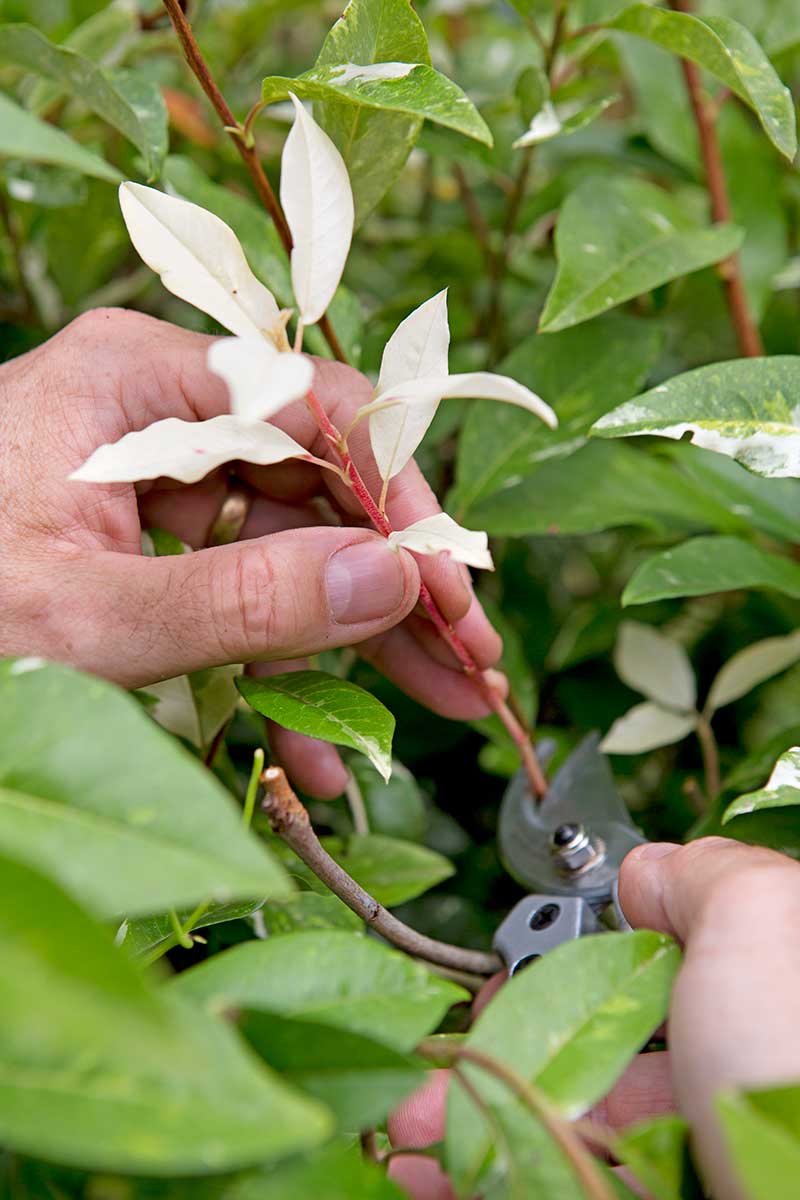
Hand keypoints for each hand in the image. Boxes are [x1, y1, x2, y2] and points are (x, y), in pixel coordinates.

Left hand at [0, 308, 502, 795]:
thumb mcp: (93, 618)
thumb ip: (248, 601)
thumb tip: (393, 581)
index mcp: (140, 386)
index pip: (318, 413)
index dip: (401, 502)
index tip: (450, 591)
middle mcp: (156, 420)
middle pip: (317, 489)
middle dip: (394, 588)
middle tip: (468, 666)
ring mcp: (151, 487)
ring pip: (288, 551)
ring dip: (353, 642)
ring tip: (428, 713)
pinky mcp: (142, 549)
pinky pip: (235, 596)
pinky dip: (278, 667)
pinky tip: (321, 745)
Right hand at [388, 838, 799, 1199]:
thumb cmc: (795, 1067)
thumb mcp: (765, 922)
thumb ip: (703, 875)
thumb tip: (642, 873)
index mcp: (753, 996)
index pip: (656, 965)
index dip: (573, 955)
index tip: (516, 963)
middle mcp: (727, 1073)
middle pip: (591, 1045)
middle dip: (500, 1041)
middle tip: (447, 1048)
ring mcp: (689, 1154)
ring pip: (560, 1124)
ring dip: (468, 1116)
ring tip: (407, 1117)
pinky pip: (553, 1188)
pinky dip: (479, 1182)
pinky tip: (428, 1175)